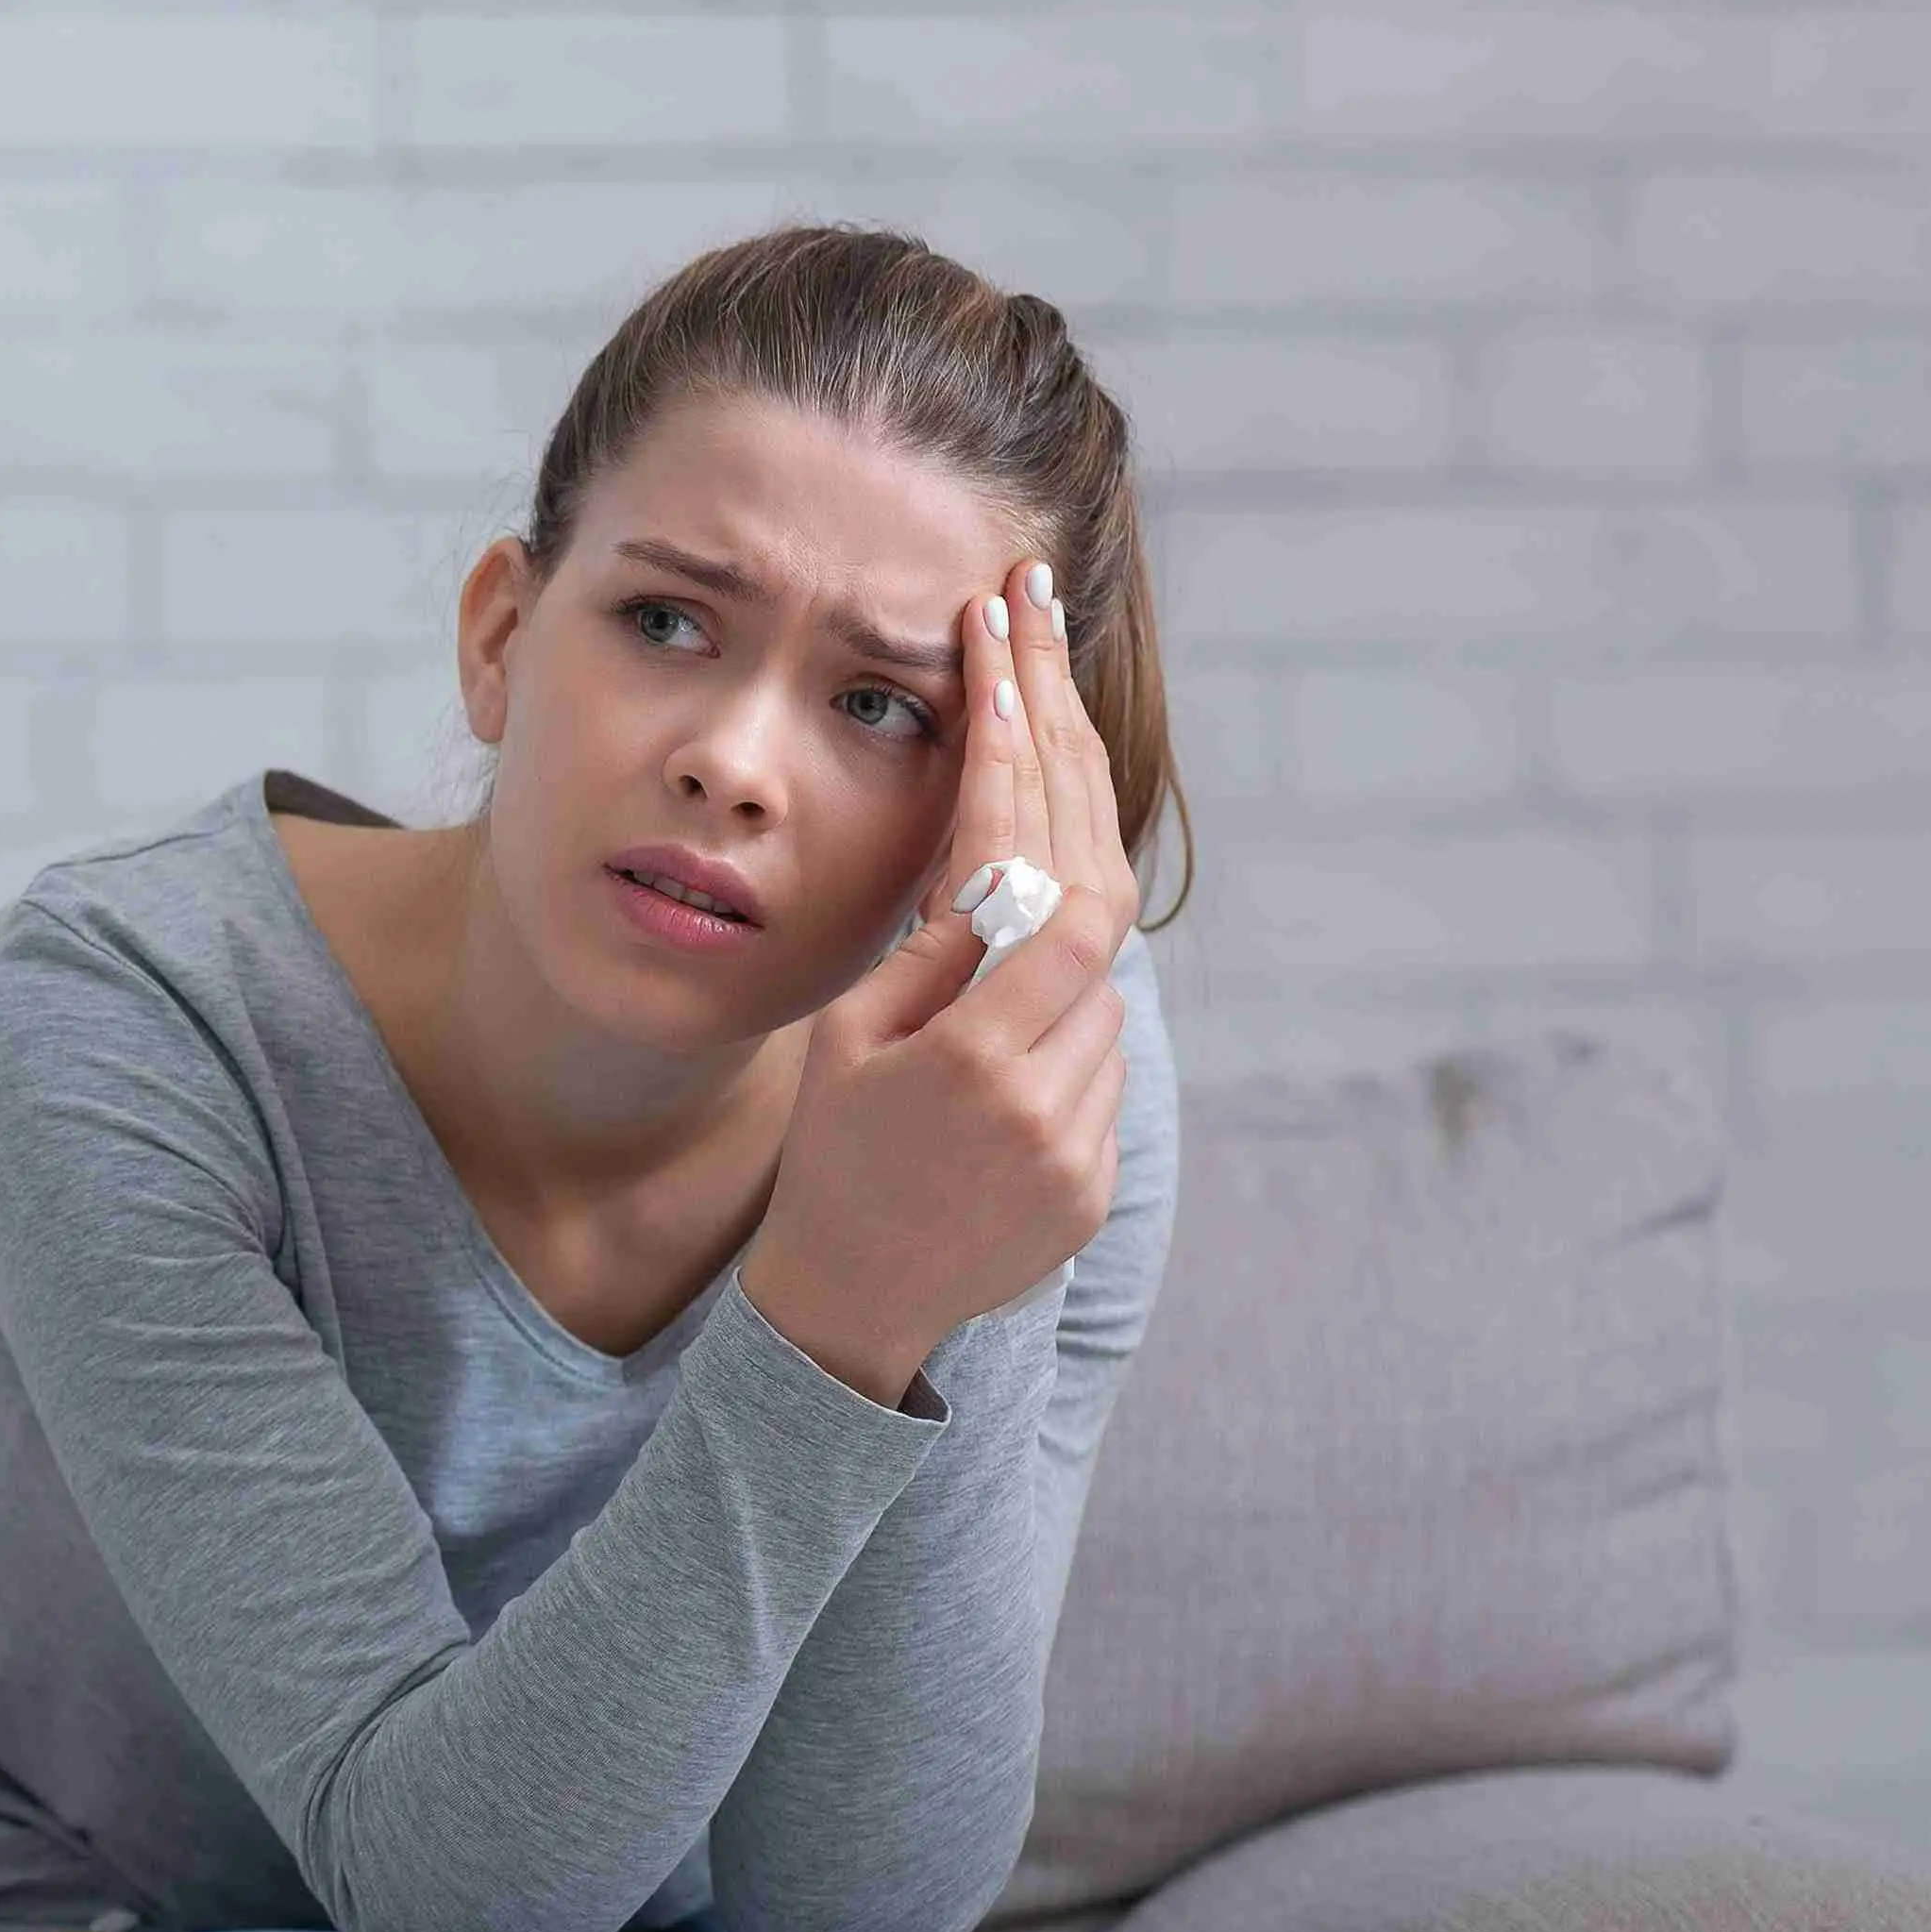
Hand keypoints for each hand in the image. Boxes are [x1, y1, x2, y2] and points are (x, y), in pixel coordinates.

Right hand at [743, 560, 1142, 1406]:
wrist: (853, 1308)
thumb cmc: (828, 1157)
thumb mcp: (849, 1040)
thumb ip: (937, 952)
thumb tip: (1005, 858)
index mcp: (967, 1051)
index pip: (1023, 866)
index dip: (1018, 746)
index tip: (1001, 647)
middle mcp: (1043, 1086)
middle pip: (1095, 879)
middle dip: (1067, 739)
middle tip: (1040, 623)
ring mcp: (1083, 1131)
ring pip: (1102, 956)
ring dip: (1059, 869)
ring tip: (1028, 733)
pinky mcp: (1100, 1165)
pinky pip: (1099, 1035)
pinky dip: (1064, 980)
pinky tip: (1021, 926)